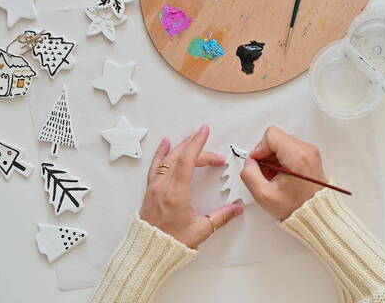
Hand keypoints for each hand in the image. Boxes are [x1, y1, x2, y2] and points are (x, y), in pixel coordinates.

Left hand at [140, 125, 243, 248]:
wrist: (148, 252)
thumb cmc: (171, 243)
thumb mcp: (201, 230)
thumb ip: (221, 217)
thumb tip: (236, 209)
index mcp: (176, 194)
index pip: (187, 161)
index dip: (198, 144)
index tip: (204, 132)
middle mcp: (163, 187)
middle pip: (180, 158)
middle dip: (197, 149)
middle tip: (213, 153)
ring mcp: (155, 187)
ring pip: (168, 159)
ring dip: (181, 147)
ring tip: (191, 138)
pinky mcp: (150, 190)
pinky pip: (155, 166)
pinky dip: (161, 153)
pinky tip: (165, 145)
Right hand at [240, 126, 326, 219]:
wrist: (316, 214)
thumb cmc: (296, 207)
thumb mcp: (264, 195)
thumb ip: (249, 174)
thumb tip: (249, 163)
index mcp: (297, 156)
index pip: (271, 135)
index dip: (260, 149)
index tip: (259, 163)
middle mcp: (307, 150)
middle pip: (276, 139)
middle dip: (266, 155)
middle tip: (267, 173)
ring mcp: (311, 152)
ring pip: (282, 144)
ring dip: (273, 158)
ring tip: (275, 177)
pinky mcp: (311, 156)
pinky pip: (290, 149)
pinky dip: (282, 160)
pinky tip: (282, 175)